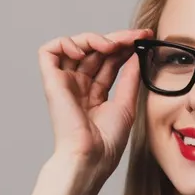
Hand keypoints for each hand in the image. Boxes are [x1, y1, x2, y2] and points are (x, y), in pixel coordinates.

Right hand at [37, 28, 153, 178]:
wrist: (91, 157)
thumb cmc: (106, 143)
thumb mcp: (126, 105)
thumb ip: (129, 78)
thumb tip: (136, 55)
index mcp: (94, 94)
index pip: (109, 60)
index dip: (125, 46)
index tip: (145, 38)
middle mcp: (78, 86)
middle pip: (95, 50)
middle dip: (116, 39)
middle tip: (135, 37)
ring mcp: (64, 83)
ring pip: (75, 45)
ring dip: (94, 38)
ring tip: (111, 46)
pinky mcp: (52, 82)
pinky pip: (50, 51)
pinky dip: (66, 43)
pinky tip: (84, 51)